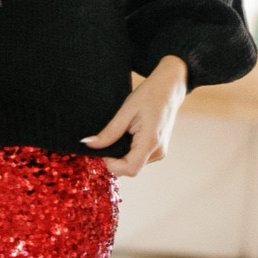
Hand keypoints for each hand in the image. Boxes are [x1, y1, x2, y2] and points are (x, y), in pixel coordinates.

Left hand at [81, 55, 187, 177]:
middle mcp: (158, 152)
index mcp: (151, 141)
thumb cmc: (149, 95)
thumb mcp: (126, 111)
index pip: (130, 169)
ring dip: (122, 154)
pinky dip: (129, 151)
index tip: (104, 148)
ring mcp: (160, 152)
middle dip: (115, 158)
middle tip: (109, 137)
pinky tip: (129, 134)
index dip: (112, 164)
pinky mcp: (158, 150)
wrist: (169, 88)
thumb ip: (109, 132)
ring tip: (123, 132)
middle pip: (130, 168)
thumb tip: (88, 144)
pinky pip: (139, 157)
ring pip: (133, 164)